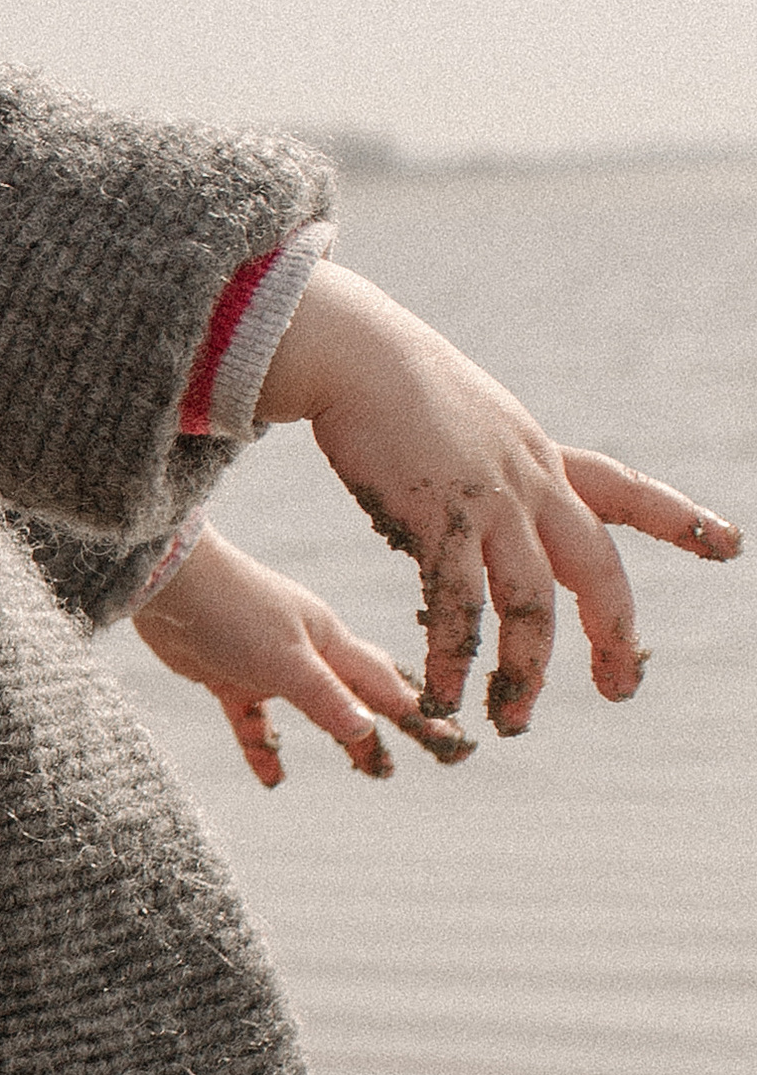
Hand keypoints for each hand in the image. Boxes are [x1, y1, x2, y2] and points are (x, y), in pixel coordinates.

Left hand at [135, 526, 472, 783]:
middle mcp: (305, 649)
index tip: (453, 745)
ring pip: (313, 707)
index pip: (387, 685)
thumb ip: (324, 696)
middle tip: (406, 766)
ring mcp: (266, 661)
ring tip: (364, 770)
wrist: (163, 577)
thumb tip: (367, 732)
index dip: (421, 716)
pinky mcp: (227, 673)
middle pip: (356, 696)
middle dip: (383, 730)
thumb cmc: (229, 607)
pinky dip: (264, 745)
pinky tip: (272, 777)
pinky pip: (253, 718)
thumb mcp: (284, 660)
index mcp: (329, 640)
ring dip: (338, 736)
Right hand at [254, 263, 740, 728]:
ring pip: (531, 605)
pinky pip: (458, 607)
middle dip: (614, 635)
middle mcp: (531, 482)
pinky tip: (442, 693)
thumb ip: (487, 477)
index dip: (680, 520)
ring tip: (511, 722)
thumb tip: (474, 527)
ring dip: (525, 673)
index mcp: (541, 458)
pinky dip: (453, 658)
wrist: (354, 352)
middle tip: (620, 688)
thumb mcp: (468, 425)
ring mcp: (491, 502)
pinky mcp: (439, 520)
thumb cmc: (394, 385)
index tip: (732, 545)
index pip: (626, 489)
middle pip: (596, 571)